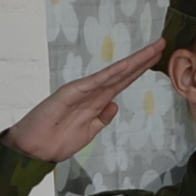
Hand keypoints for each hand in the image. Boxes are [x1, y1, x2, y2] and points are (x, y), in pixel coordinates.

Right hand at [4, 40, 164, 162]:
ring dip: (133, 62)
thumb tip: (115, 106)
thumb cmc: (55, 142)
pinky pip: (95, 82)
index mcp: (96, 102)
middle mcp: (92, 92)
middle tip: (162, 44)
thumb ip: (101, 119)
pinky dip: (111, 73)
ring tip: (152, 50)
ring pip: (113, 73)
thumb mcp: (87, 133)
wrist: (33, 150)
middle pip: (123, 73)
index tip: (158, 59)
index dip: (140, 70)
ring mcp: (82, 90)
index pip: (123, 82)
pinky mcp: (70, 92)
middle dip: (143, 60)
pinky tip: (126, 66)